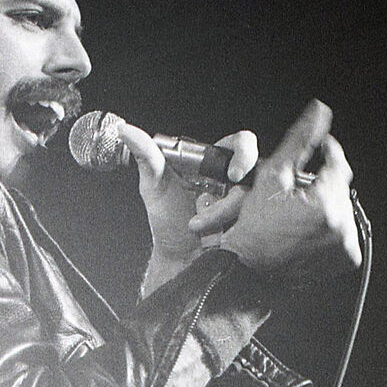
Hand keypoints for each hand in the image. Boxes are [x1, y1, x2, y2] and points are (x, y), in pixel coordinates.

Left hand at [117, 123, 257, 267]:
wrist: (179, 256)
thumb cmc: (167, 220)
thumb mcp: (153, 186)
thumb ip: (145, 155)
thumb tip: (125, 130)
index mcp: (212, 162)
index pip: (241, 144)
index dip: (244, 152)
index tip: (233, 173)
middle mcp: (233, 178)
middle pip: (259, 167)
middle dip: (247, 183)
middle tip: (231, 194)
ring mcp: (245, 200)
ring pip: (255, 197)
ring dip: (225, 213)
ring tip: (199, 225)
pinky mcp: (252, 222)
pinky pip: (260, 218)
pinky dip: (238, 227)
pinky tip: (222, 235)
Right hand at [220, 99, 361, 278]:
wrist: (247, 266)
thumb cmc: (252, 225)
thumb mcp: (271, 176)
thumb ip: (299, 141)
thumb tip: (319, 111)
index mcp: (325, 204)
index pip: (337, 165)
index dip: (327, 154)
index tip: (320, 151)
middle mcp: (341, 227)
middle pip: (338, 189)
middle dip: (321, 185)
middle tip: (297, 190)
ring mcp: (344, 246)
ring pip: (340, 210)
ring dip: (324, 205)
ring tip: (298, 211)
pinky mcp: (344, 260)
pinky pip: (342, 232)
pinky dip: (327, 226)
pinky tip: (304, 227)